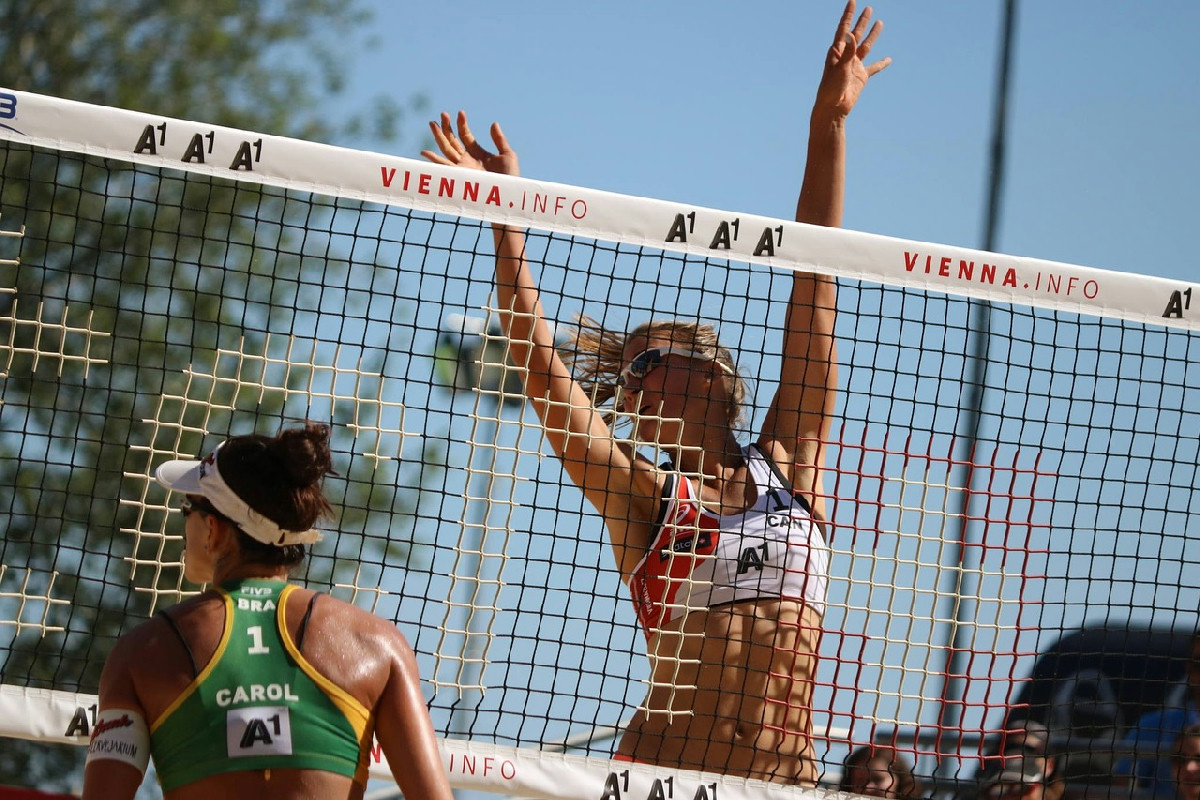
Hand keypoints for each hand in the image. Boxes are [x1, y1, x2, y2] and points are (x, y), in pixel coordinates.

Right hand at [420, 110, 519, 176]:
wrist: (509, 194)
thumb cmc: (510, 177)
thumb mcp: (507, 155)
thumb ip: (499, 140)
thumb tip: (494, 123)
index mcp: (477, 153)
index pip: (465, 135)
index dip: (462, 124)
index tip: (460, 112)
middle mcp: (467, 160)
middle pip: (453, 141)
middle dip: (446, 128)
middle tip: (442, 113)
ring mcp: (462, 168)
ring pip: (446, 150)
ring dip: (439, 137)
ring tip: (432, 123)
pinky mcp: (460, 176)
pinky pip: (444, 167)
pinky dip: (434, 160)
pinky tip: (425, 152)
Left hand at [815, 1, 890, 118]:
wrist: (833, 109)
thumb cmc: (831, 88)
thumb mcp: (840, 68)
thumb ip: (847, 51)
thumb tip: (851, 34)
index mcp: (836, 52)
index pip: (843, 29)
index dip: (848, 15)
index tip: (852, 1)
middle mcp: (845, 56)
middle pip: (856, 34)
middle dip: (862, 21)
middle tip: (868, 8)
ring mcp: (854, 66)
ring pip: (866, 47)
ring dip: (872, 35)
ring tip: (880, 23)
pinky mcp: (861, 77)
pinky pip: (873, 68)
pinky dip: (881, 64)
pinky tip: (889, 59)